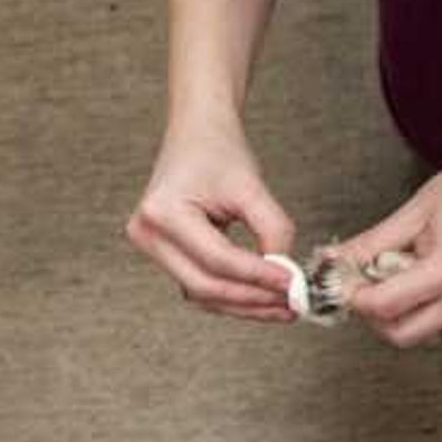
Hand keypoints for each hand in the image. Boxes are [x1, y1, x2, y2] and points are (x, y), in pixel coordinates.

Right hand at [129, 115, 298, 319]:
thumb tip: (285, 275)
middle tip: (292, 304)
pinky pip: (200, 284)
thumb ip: (273, 229)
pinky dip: (233, 294)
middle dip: (252, 300)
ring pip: (202, 293)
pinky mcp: (165, 254)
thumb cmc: (219, 152)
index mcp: (163, 213)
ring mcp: (152, 247)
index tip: (293, 283)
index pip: (218, 260)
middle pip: (205, 286)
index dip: (259, 276)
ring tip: (283, 306)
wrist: (197, 134)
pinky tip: (263, 297)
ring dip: (244, 305)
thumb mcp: (251, 186)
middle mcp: (148, 234)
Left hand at [335, 135, 441, 347]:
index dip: (356, 298)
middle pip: (402, 334)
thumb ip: (371, 245)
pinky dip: (435, 310)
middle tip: (372, 286)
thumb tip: (335, 262)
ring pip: (428, 334)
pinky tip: (439, 279)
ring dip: (409, 313)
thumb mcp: (414, 212)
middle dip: (378, 315)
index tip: (347, 285)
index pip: (384, 307)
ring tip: (414, 274)